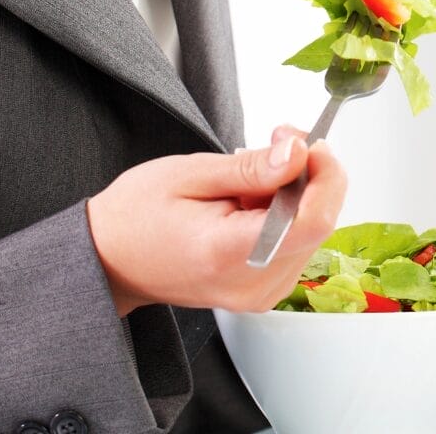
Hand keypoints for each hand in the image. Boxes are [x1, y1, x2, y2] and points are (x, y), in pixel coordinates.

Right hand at [86, 124, 344, 314]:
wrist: (110, 259)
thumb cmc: (137, 215)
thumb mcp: (190, 173)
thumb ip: (251, 168)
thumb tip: (300, 153)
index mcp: (229, 254)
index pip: (311, 222)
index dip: (324, 176)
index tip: (309, 143)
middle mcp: (252, 285)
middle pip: (316, 224)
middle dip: (307, 174)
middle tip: (276, 140)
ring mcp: (259, 295)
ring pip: (310, 232)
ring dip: (295, 194)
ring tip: (248, 178)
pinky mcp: (262, 292)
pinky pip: (295, 244)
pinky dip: (284, 214)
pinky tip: (252, 202)